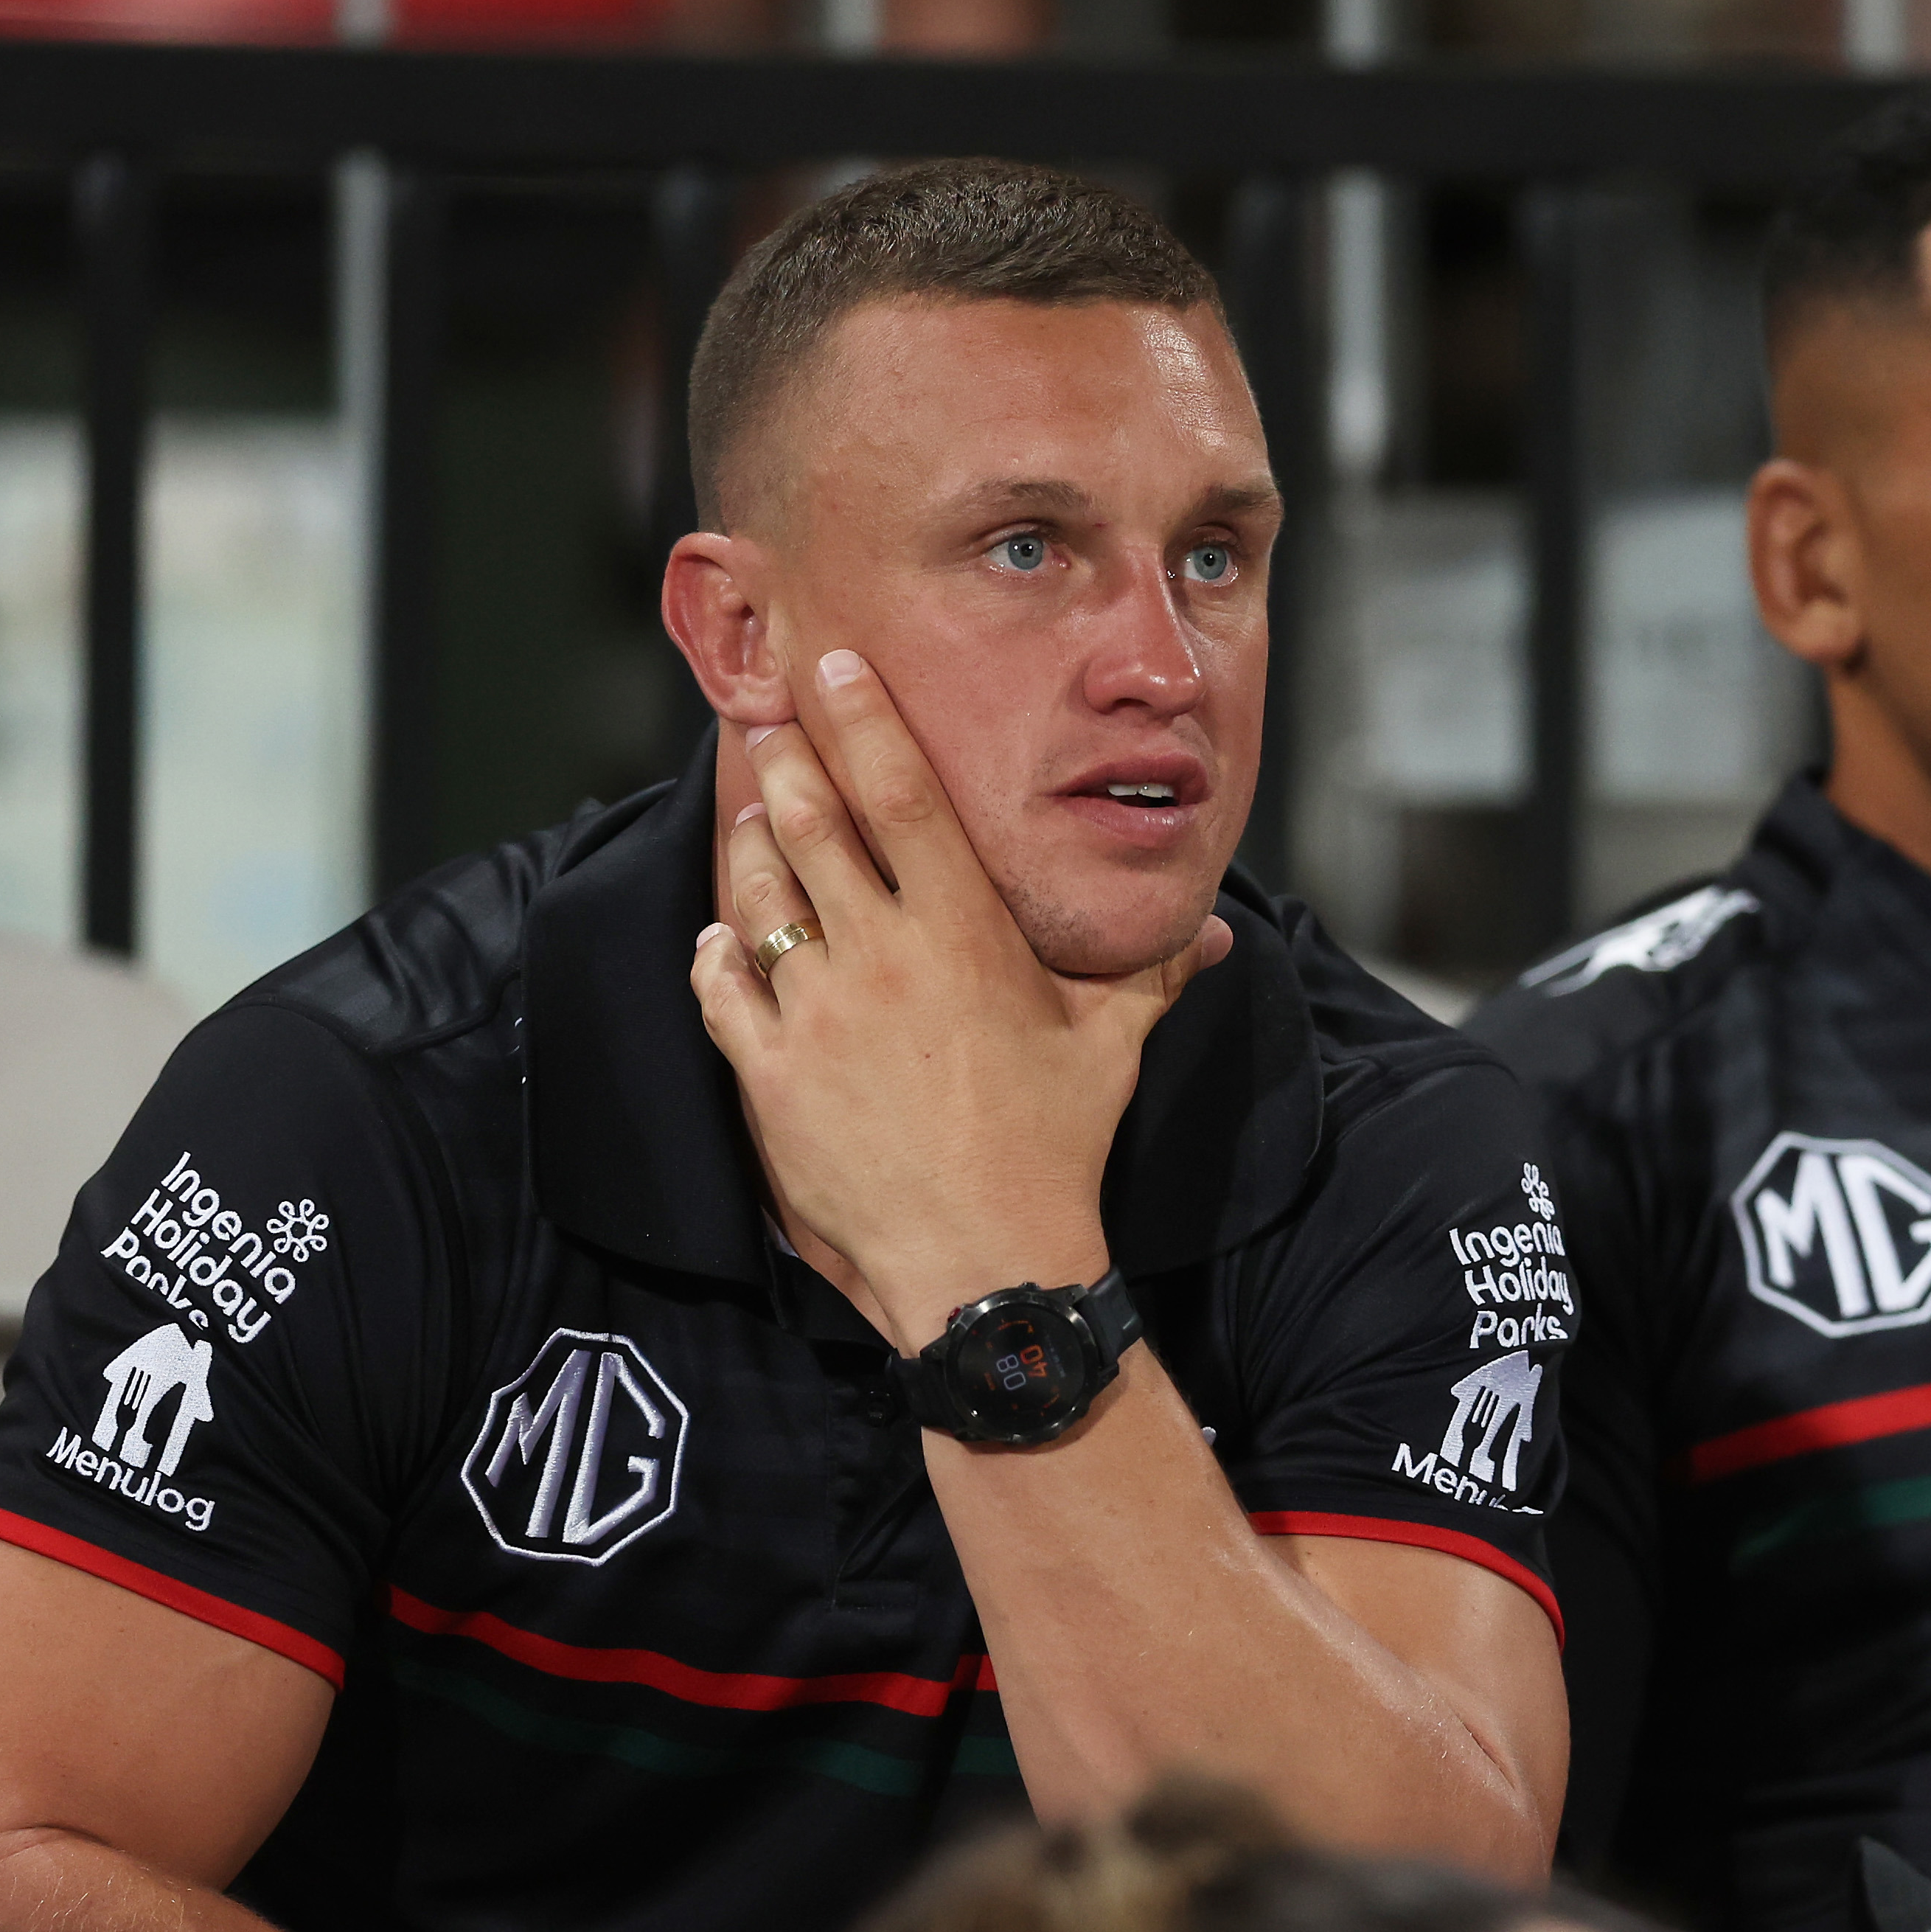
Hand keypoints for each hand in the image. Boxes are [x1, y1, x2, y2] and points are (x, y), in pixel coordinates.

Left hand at [690, 648, 1228, 1344]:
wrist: (984, 1263)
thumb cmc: (1055, 1151)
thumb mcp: (1111, 1051)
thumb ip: (1153, 975)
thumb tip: (1214, 931)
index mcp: (964, 936)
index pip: (904, 796)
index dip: (862, 720)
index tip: (831, 667)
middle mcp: (881, 958)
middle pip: (814, 825)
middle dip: (784, 760)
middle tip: (762, 720)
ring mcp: (815, 1015)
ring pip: (758, 896)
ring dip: (749, 844)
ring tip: (749, 810)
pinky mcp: (768, 1075)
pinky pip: (721, 988)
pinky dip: (716, 951)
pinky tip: (720, 936)